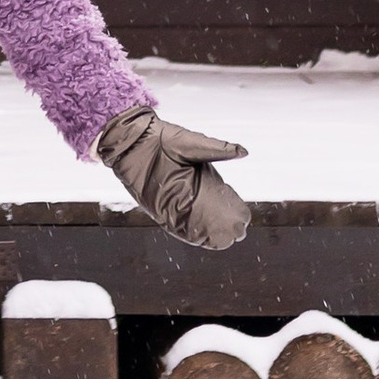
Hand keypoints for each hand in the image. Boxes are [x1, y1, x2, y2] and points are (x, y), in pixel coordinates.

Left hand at [97, 105, 248, 250]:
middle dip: (222, 226)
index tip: (241, 217)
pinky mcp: (158, 208)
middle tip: (235, 231)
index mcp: (198, 178)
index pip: (219, 199)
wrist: (135, 141)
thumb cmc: (163, 138)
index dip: (231, 209)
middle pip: (209, 216)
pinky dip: (187, 235)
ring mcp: (173, 202)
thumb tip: (243, 151)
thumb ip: (218, 149)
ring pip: (194, 224)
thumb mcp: (194, 144)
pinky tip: (201, 240)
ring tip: (222, 238)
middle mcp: (187, 192)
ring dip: (207, 233)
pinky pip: (175, 227)